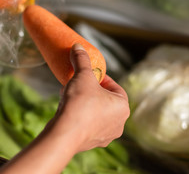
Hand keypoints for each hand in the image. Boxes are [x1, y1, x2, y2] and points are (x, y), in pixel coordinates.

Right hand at [0, 43, 129, 173]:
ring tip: (71, 95)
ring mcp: (106, 136)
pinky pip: (87, 124)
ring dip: (85, 103)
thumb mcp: (82, 76)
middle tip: (79, 83)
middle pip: (105, 100)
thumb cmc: (80, 104)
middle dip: (91, 90)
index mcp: (123, 107)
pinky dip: (79, 116)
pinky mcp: (91, 142)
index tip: (89, 74)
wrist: (65, 134)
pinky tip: (67, 109)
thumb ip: (82, 60)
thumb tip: (78, 46)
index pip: (115, 86)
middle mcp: (119, 124)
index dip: (101, 77)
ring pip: (96, 113)